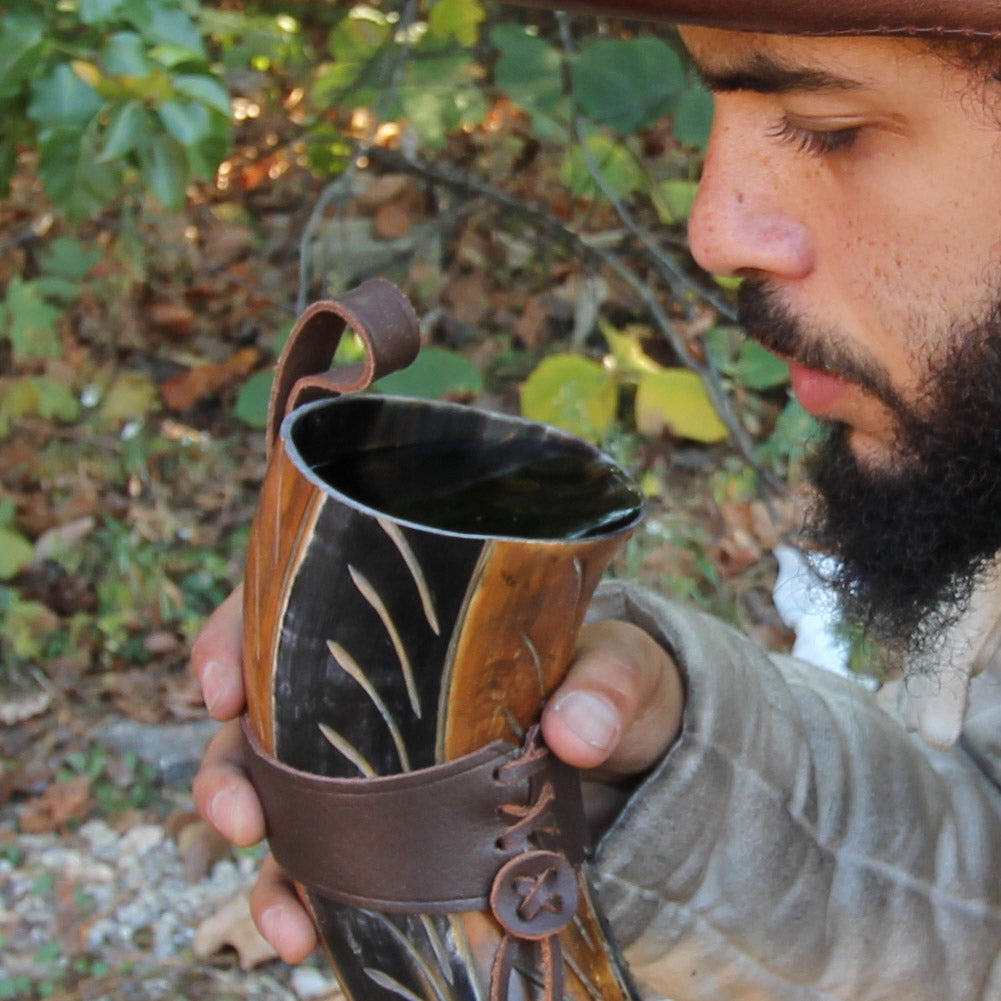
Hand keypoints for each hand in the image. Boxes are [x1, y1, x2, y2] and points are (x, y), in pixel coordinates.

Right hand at [190, 593, 683, 962]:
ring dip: (257, 858)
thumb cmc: (612, 686)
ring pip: (270, 796)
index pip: (288, 608)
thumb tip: (574, 734)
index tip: (222, 688)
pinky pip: (316, 862)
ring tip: (283, 916)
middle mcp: (365, 693)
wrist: (633, 758)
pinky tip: (306, 941)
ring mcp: (369, 766)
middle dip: (225, 769)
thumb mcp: (621, 667)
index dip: (234, 639)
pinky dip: (297, 900)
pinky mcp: (388, 831)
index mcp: (404, 625)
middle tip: (241, 817)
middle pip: (257, 715)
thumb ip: (607, 683)